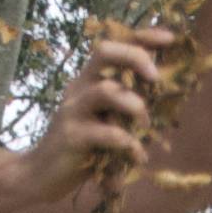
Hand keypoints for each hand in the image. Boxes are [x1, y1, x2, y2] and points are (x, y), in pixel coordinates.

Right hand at [14, 23, 175, 207]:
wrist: (42, 175)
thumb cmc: (82, 146)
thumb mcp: (105, 118)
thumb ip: (125, 102)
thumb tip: (163, 91)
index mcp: (88, 79)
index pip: (114, 46)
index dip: (142, 37)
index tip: (170, 38)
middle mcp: (79, 88)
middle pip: (105, 53)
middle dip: (136, 58)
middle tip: (156, 79)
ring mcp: (74, 110)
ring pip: (107, 91)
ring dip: (136, 106)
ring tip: (146, 127)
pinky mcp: (73, 136)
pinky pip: (109, 134)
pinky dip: (130, 145)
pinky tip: (137, 157)